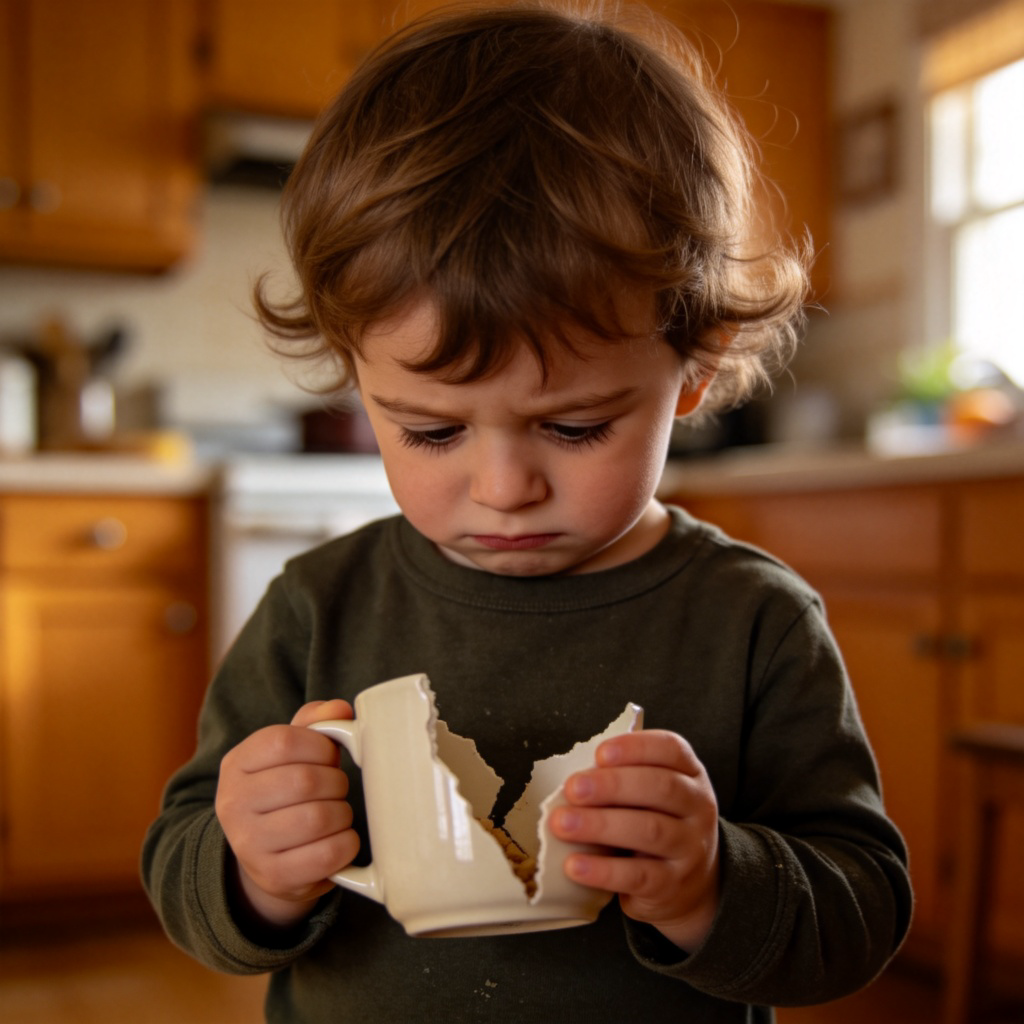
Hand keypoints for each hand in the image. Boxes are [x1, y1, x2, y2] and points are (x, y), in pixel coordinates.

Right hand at [215, 699, 358, 929]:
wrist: (268, 857)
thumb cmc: (288, 790)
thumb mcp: (293, 750)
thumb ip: (316, 721)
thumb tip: (341, 711)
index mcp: (236, 764)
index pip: (284, 741)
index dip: (321, 746)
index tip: (329, 756)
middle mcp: (233, 804)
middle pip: (305, 781)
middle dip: (336, 782)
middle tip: (336, 788)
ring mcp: (249, 845)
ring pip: (319, 818)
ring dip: (343, 813)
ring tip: (337, 813)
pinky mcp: (274, 877)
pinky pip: (329, 854)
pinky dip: (347, 843)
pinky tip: (340, 839)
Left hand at [548, 730, 719, 951]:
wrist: (689, 886)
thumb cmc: (657, 824)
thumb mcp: (651, 796)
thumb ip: (623, 779)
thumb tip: (576, 778)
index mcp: (690, 774)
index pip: (671, 749)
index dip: (636, 748)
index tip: (600, 753)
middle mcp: (698, 807)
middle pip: (661, 787)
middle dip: (613, 785)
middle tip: (573, 788)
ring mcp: (690, 848)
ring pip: (650, 831)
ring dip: (601, 825)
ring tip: (562, 824)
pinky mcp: (673, 885)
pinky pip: (639, 876)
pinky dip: (603, 870)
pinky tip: (575, 865)